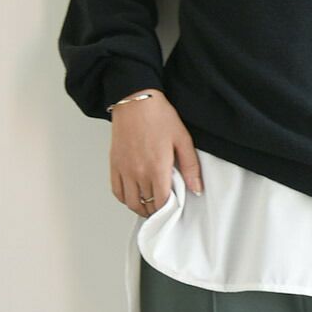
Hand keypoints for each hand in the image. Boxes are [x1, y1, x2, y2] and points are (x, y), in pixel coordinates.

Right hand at [109, 88, 203, 217]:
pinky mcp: (114, 165)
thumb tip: (196, 188)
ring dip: (140, 208)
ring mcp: (124, 170)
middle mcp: (138, 172)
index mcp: (157, 167)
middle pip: (146, 204)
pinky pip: (117, 191)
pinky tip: (133, 196)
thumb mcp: (182, 139)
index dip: (168, 209)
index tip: (173, 206)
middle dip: (156, 209)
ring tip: (150, 205)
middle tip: (164, 206)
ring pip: (130, 202)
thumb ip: (191, 167)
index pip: (161, 202)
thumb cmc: (158, 117)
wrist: (135, 102)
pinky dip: (125, 199)